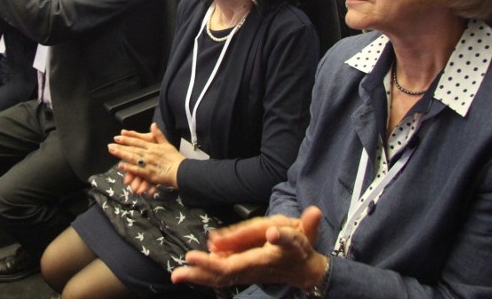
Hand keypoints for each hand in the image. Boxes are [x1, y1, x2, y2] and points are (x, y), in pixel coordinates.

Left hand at [107, 123, 184, 194]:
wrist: (182, 171)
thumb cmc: (175, 159)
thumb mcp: (167, 144)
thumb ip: (159, 135)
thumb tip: (153, 125)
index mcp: (153, 147)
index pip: (137, 141)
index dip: (127, 138)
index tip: (118, 137)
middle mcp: (149, 154)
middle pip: (133, 148)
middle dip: (120, 146)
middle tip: (110, 145)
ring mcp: (148, 163)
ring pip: (133, 157)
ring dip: (122, 154)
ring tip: (112, 151)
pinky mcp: (149, 173)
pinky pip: (138, 170)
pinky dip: (129, 168)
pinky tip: (121, 166)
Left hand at [171, 207, 326, 289]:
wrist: (304, 272)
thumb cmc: (302, 249)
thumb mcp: (307, 233)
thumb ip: (309, 223)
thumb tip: (314, 213)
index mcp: (269, 257)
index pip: (249, 255)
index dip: (230, 251)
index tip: (212, 247)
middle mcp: (254, 268)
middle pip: (227, 272)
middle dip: (205, 270)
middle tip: (184, 267)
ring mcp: (246, 273)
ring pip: (219, 277)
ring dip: (198, 276)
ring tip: (177, 275)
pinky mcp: (241, 272)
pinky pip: (219, 275)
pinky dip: (203, 274)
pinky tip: (188, 271)